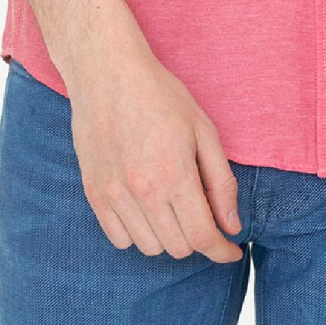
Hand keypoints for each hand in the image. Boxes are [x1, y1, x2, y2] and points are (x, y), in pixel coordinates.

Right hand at [65, 48, 244, 260]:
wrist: (106, 73)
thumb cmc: (160, 96)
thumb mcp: (204, 131)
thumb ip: (221, 183)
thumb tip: (231, 226)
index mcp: (175, 174)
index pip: (202, 237)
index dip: (222, 251)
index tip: (231, 251)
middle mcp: (142, 191)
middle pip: (178, 247)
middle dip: (198, 239)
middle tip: (202, 215)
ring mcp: (114, 194)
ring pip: (149, 247)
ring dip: (168, 237)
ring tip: (173, 208)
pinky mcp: (94, 192)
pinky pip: (118, 239)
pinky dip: (137, 235)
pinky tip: (147, 211)